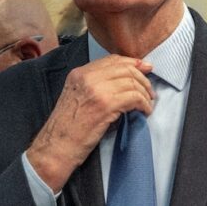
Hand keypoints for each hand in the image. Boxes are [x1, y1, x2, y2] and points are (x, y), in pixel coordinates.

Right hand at [26, 55, 153, 191]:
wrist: (56, 145)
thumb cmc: (66, 128)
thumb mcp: (75, 97)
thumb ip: (93, 85)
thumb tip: (121, 82)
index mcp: (79, 74)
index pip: (111, 60)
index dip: (131, 62)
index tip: (144, 68)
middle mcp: (87, 77)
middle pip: (124, 68)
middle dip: (142, 78)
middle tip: (149, 90)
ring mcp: (96, 90)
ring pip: (131, 82)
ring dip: (145, 93)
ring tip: (147, 103)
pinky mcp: (106, 105)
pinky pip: (134, 97)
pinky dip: (143, 104)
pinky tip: (144, 111)